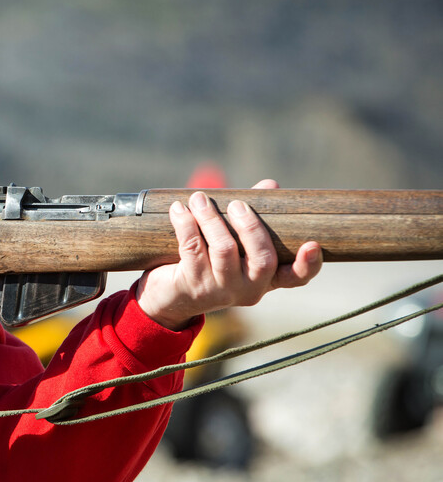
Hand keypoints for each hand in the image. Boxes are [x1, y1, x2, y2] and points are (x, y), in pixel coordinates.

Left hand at [136, 180, 322, 330]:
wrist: (170, 296)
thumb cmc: (208, 259)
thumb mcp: (232, 240)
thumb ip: (252, 213)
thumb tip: (271, 185)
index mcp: (266, 279)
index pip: (296, 278)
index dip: (308, 264)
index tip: (312, 244)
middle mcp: (249, 289)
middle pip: (262, 259)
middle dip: (251, 226)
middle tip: (237, 204)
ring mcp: (221, 291)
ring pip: (224, 250)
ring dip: (211, 218)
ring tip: (198, 199)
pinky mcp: (193, 286)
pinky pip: (193, 249)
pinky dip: (185, 224)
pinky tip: (178, 210)